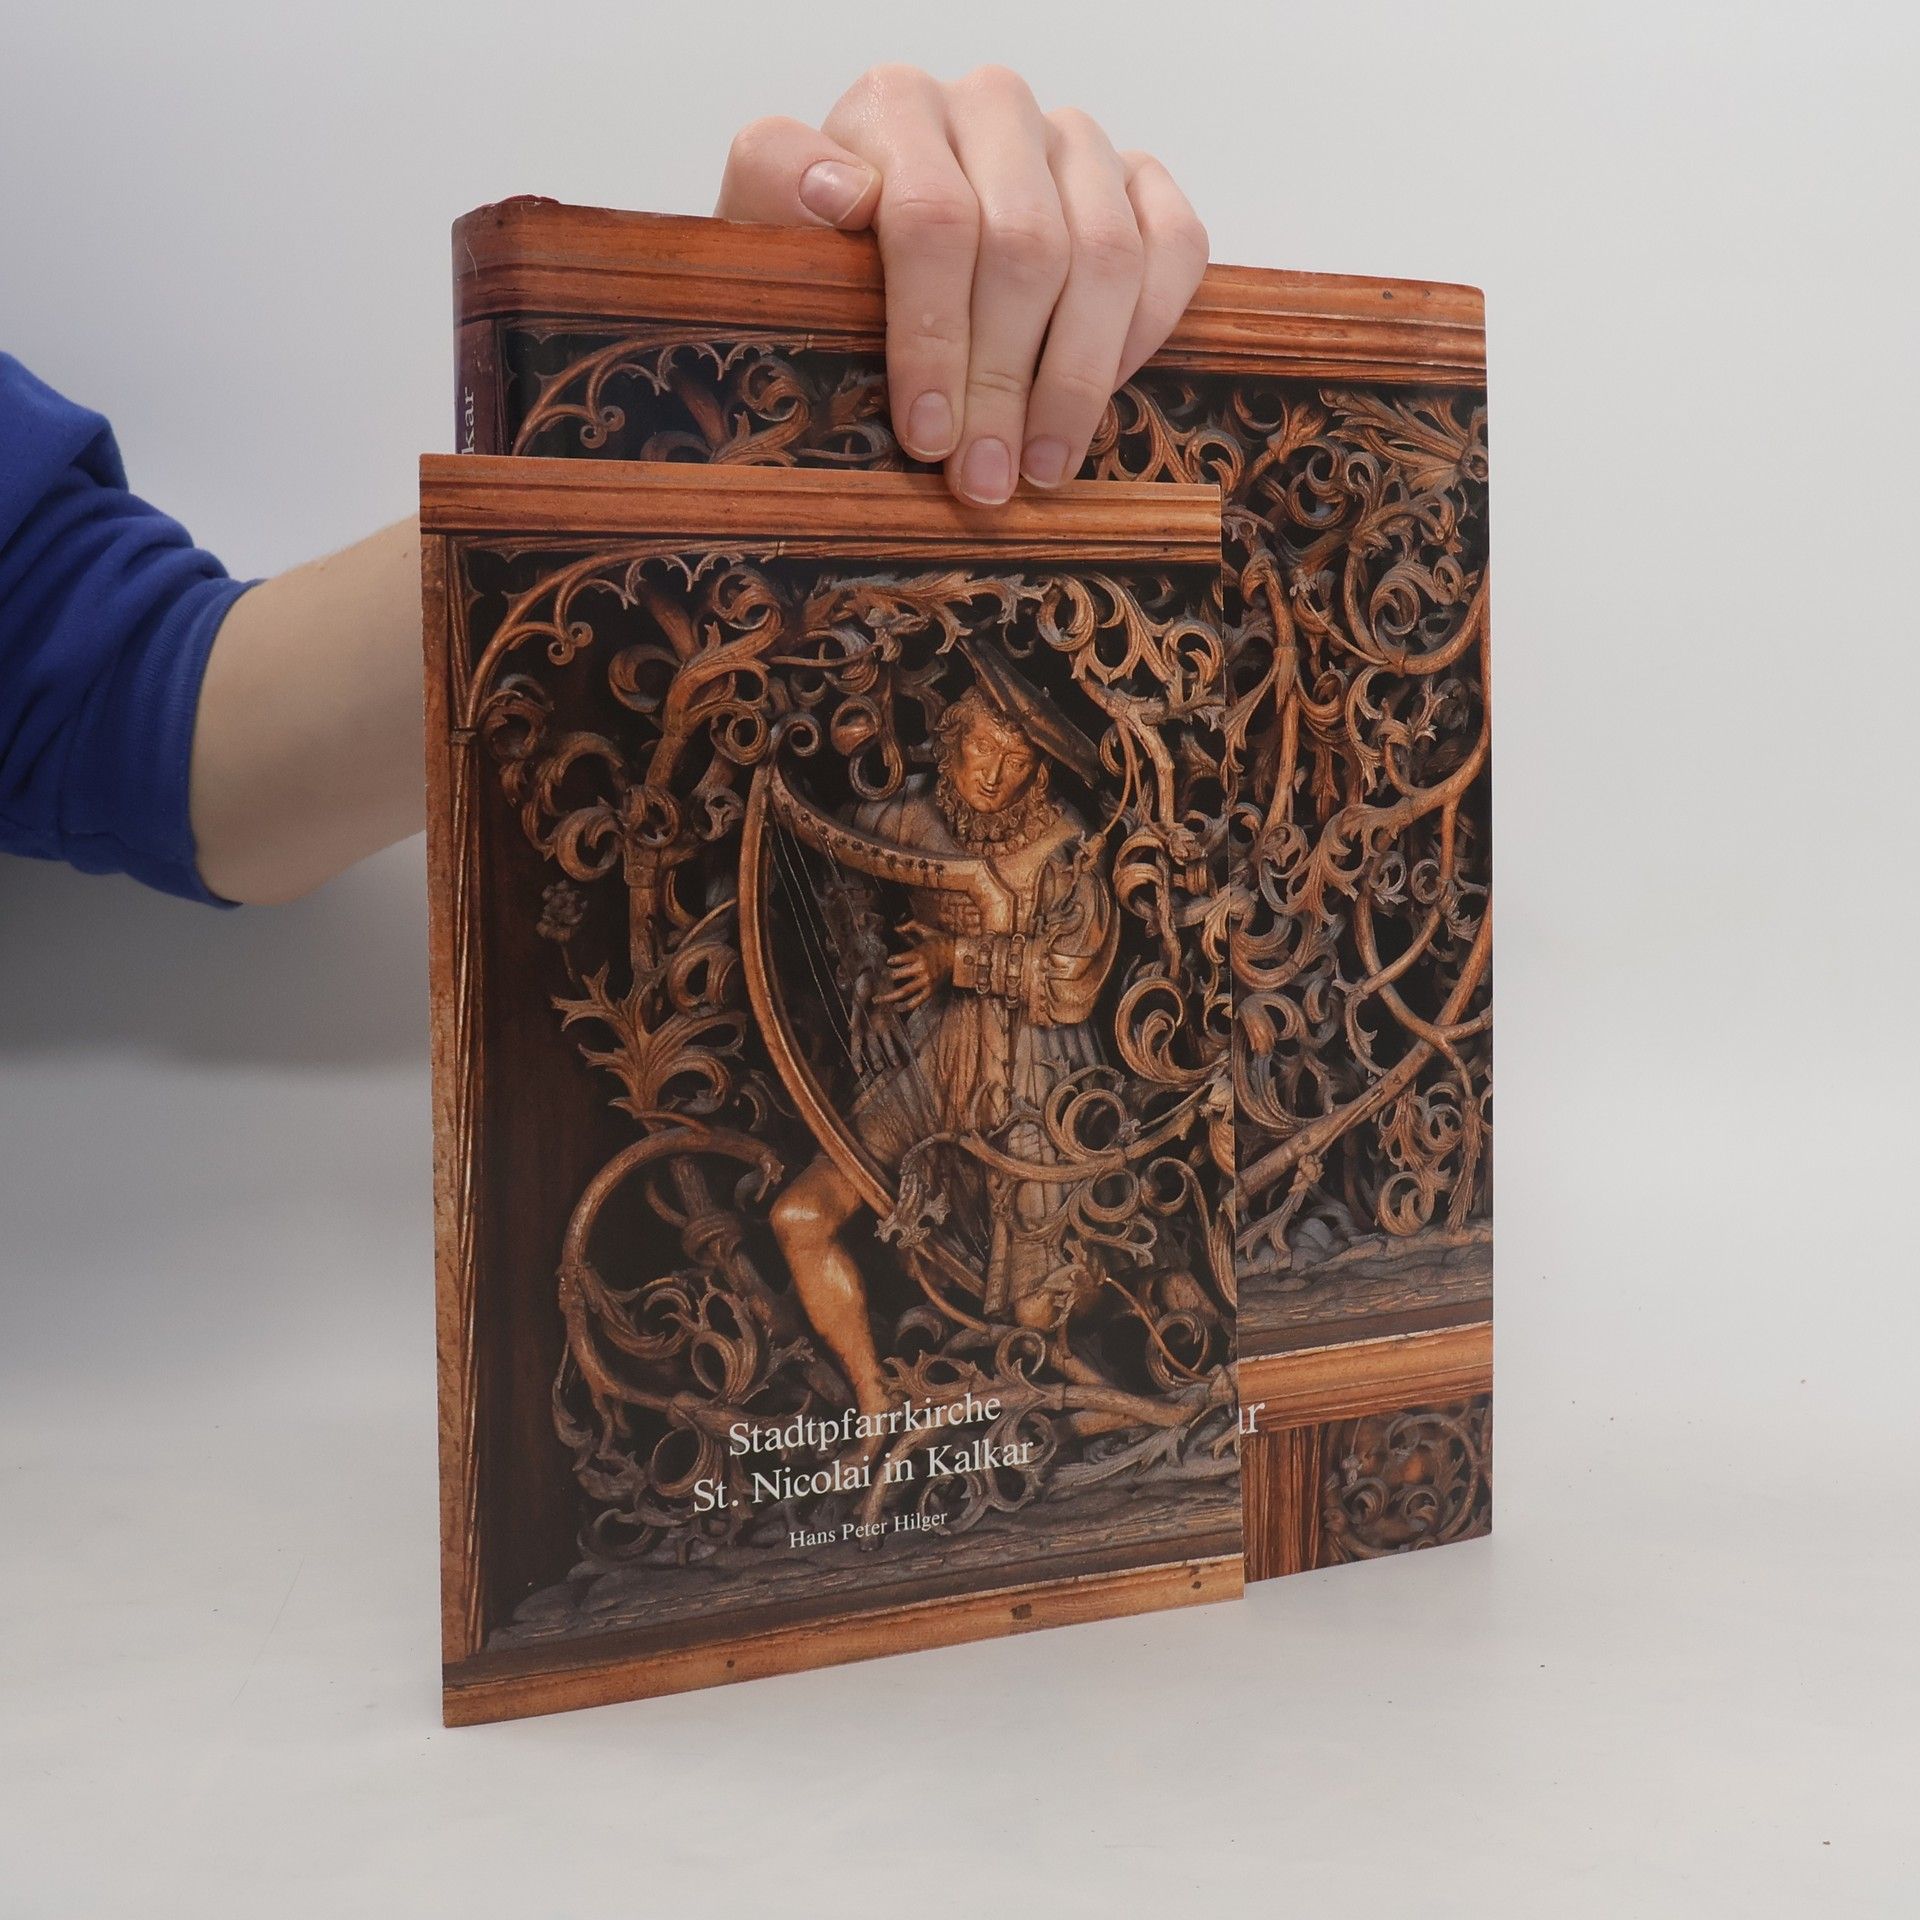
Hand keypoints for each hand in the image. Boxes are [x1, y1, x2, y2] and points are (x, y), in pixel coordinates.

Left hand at [714, 65, 1208, 505]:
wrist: (869, 269)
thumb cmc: (816, 271)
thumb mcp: (763, 237)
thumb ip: (774, 188)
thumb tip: (841, 192)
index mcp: (897, 105)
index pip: (934, 218)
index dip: (934, 338)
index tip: (926, 437)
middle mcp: (992, 106)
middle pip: (1027, 247)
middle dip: (1003, 381)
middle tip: (983, 480)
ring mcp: (1074, 141)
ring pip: (1107, 255)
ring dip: (1078, 380)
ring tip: (1040, 469)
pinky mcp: (1139, 180)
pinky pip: (1175, 249)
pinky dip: (1145, 334)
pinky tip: (1100, 407)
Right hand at [850, 970, 910, 1075]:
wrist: (876, 973)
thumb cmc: (862, 986)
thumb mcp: (858, 999)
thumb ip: (856, 1015)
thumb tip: (851, 1029)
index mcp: (860, 1026)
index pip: (856, 1046)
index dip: (857, 1059)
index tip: (859, 1072)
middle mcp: (871, 1029)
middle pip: (873, 1048)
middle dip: (876, 1059)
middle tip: (881, 1068)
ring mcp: (884, 1025)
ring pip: (887, 1044)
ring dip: (891, 1054)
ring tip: (896, 1065)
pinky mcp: (895, 1020)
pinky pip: (901, 1033)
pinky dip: (904, 1042)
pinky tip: (910, 1052)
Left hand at [875, 919, 954, 1013]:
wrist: (960, 956)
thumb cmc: (942, 942)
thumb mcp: (928, 931)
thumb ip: (912, 926)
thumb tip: (896, 927)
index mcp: (919, 954)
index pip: (897, 959)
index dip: (890, 961)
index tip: (888, 962)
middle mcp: (921, 969)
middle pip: (897, 975)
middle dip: (886, 977)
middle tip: (875, 979)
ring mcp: (926, 981)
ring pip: (904, 991)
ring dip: (888, 996)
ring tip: (876, 999)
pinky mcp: (931, 990)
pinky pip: (917, 1001)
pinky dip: (906, 1006)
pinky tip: (896, 1008)